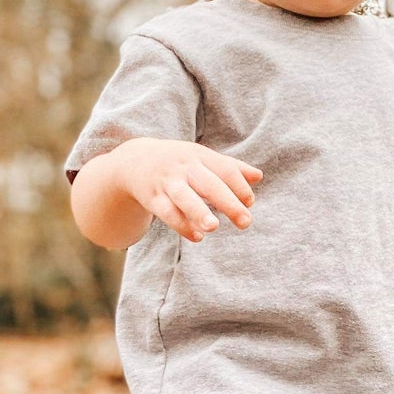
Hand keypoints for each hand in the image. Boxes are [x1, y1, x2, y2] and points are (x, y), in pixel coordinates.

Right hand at [112, 138, 261, 241]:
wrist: (135, 160)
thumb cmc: (179, 162)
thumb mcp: (202, 158)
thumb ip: (230, 168)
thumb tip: (259, 176)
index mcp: (200, 156)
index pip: (225, 170)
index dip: (239, 186)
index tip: (250, 203)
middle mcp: (184, 167)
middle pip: (209, 184)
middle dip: (228, 203)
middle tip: (246, 222)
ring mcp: (167, 183)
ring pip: (184, 197)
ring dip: (198, 212)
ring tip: (213, 227)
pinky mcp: (152, 198)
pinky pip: (167, 213)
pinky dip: (182, 226)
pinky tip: (197, 237)